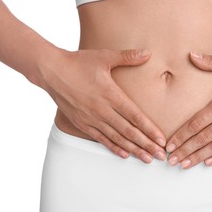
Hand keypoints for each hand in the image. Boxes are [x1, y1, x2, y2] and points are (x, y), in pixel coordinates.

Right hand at [41, 48, 166, 162]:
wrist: (50, 71)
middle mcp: (102, 110)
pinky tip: (124, 155)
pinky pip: (100, 138)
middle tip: (160, 155)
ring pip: (116, 138)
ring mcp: (91, 118)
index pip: (135, 116)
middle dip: (146, 145)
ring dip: (133, 150)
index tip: (161, 139)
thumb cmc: (78, 62)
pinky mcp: (82, 123)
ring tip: (146, 159)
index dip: (149, 129)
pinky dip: (113, 147)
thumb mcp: (104, 56)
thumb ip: (128, 57)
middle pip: (128, 131)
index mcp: (110, 94)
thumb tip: (148, 53)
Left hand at [166, 52, 211, 168]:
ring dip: (198, 156)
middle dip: (185, 150)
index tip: (170, 144)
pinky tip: (208, 162)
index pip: (195, 124)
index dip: (181, 136)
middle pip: (202, 138)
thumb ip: (211, 62)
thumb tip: (192, 54)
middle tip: (172, 160)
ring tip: (185, 165)